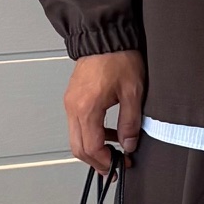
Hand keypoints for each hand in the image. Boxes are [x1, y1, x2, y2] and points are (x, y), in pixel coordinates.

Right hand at [63, 50, 143, 172]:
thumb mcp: (133, 92)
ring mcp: (70, 103)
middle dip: (97, 162)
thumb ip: (130, 122)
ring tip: (115, 152)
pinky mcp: (72, 99)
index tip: (120, 167)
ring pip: (76, 138)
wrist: (105, 36)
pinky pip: (77, 125)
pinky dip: (91, 135)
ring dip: (94, 149)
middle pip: (78, 148)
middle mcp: (73, 108)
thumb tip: (129, 144)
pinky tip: (109, 134)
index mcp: (87, 108)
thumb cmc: (119, 58)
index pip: (92, 147)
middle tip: (115, 168)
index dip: (106, 162)